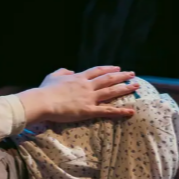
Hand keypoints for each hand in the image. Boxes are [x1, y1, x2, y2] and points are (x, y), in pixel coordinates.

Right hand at [17, 66, 137, 123]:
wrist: (43, 101)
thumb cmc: (45, 90)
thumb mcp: (53, 76)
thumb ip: (63, 71)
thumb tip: (71, 70)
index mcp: (79, 77)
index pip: (97, 71)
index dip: (108, 69)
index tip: (117, 68)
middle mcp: (87, 86)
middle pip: (108, 79)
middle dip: (122, 76)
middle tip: (132, 74)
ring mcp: (89, 98)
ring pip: (111, 91)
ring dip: (125, 88)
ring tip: (136, 86)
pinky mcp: (89, 110)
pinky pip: (108, 111)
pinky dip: (120, 111)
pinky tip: (131, 111)